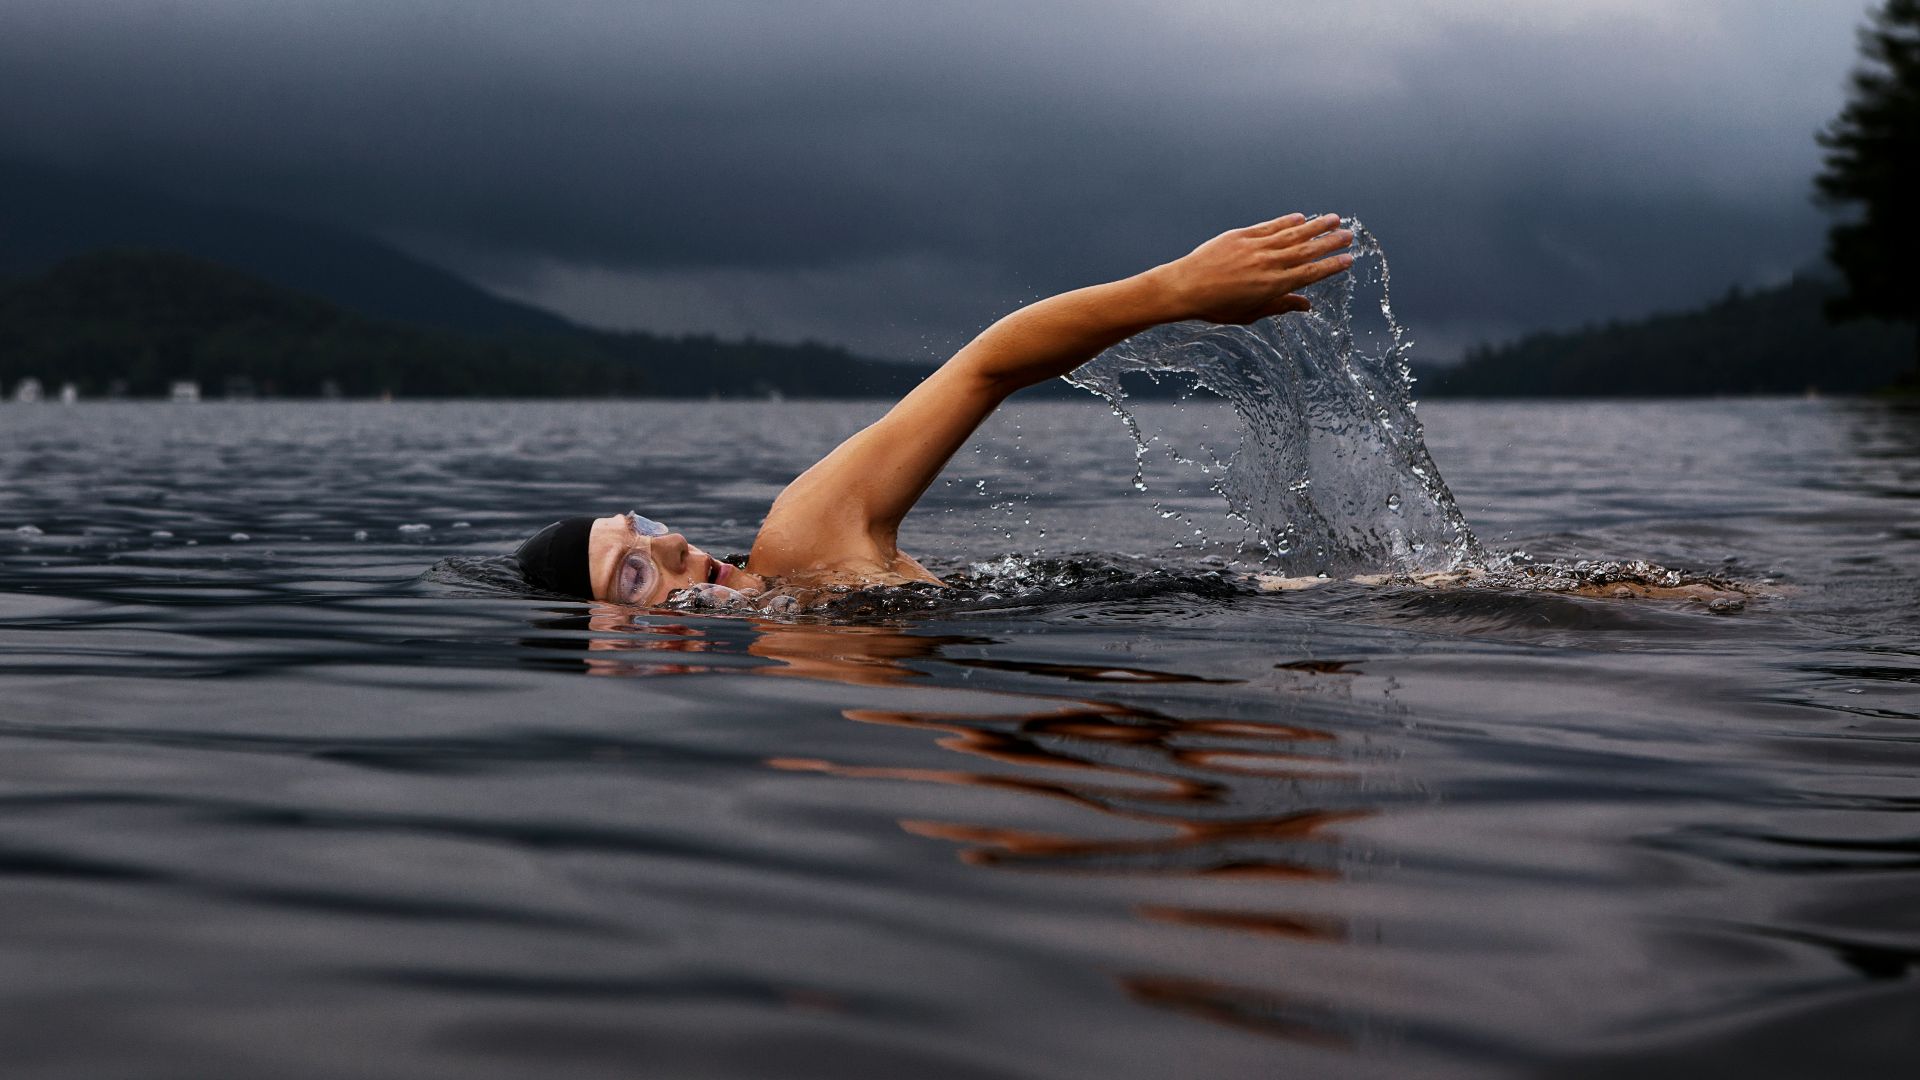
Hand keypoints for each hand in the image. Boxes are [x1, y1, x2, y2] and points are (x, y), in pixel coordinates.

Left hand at [1152, 213, 1353, 324]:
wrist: (1185, 287)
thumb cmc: (1216, 306)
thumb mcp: (1250, 313)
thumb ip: (1280, 306)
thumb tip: (1306, 305)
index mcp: (1272, 286)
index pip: (1310, 274)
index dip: (1331, 266)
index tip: (1349, 260)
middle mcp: (1268, 264)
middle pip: (1307, 251)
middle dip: (1330, 242)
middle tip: (1350, 235)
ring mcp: (1255, 247)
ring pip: (1292, 234)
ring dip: (1315, 226)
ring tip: (1334, 219)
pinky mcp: (1241, 235)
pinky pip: (1270, 226)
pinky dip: (1287, 221)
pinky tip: (1301, 217)